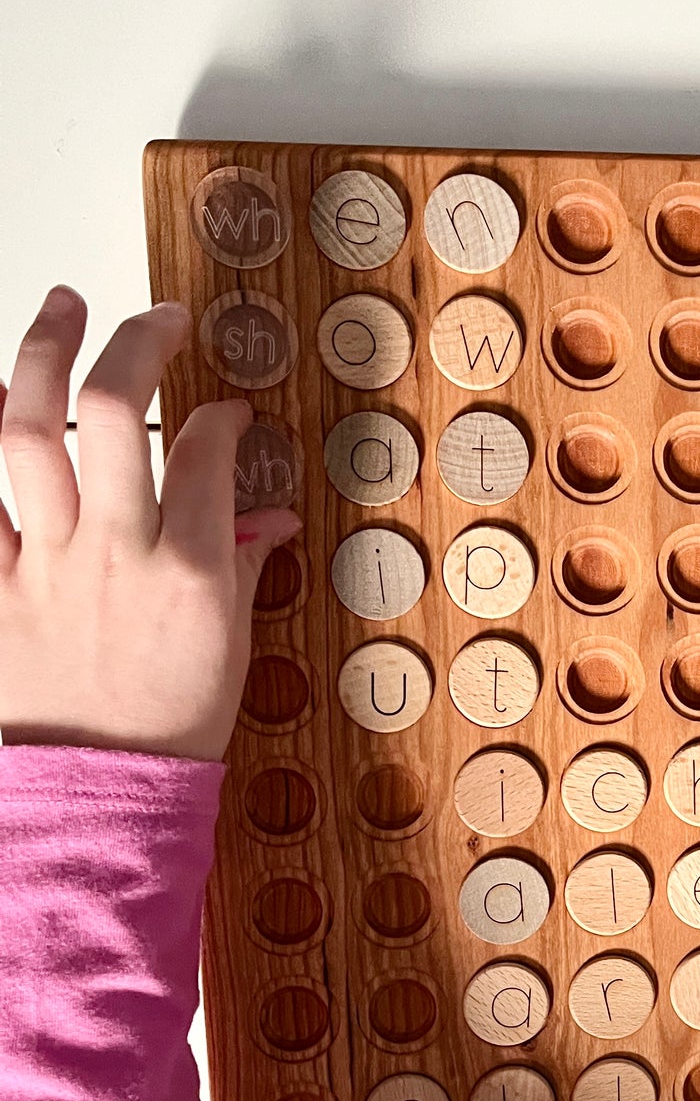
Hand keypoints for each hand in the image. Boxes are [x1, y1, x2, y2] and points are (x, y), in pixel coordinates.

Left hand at [0, 286, 298, 760]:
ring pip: (27, 434)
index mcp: (191, 571)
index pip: (209, 452)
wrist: (101, 794)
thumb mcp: (232, 646)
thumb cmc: (171, 726)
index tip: (226, 412)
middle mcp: (116, 553)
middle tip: (157, 318)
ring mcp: (46, 565)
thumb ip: (243, 567)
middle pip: (115, 413)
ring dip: (43, 354)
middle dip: (137, 344)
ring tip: (65, 307)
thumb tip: (270, 521)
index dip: (222, 415)